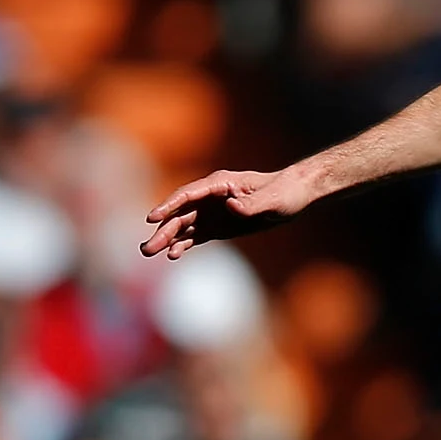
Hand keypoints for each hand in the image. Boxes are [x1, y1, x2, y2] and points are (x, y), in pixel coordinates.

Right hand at [141, 167, 314, 258]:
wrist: (294, 196)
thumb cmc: (284, 192)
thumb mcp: (273, 199)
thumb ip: (252, 204)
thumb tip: (230, 207)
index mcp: (219, 184)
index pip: (187, 195)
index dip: (169, 206)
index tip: (152, 218)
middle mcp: (211, 198)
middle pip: (180, 214)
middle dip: (162, 230)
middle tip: (146, 249)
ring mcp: (213, 212)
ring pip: (184, 226)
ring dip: (167, 239)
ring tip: (150, 252)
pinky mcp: (219, 226)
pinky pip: (196, 235)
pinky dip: (184, 244)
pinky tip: (173, 255)